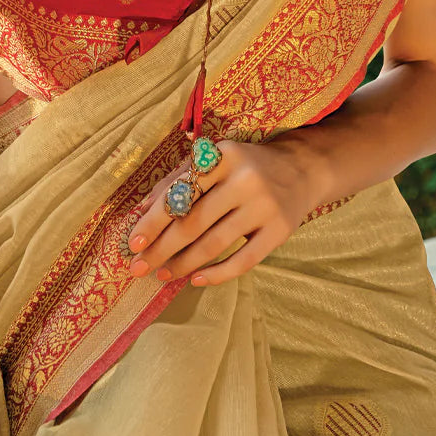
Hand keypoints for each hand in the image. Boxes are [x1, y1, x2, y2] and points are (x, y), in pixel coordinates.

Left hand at [124, 133, 322, 286]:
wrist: (301, 169)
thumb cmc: (244, 166)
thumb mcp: (213, 160)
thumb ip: (177, 179)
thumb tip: (142, 210)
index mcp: (223, 156)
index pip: (180, 192)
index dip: (154, 221)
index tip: (133, 243)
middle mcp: (245, 179)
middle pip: (194, 222)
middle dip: (162, 248)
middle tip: (140, 267)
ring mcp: (265, 206)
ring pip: (215, 243)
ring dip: (184, 264)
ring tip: (163, 275)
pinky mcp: (280, 231)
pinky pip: (244, 260)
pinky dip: (218, 273)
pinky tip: (196, 280)